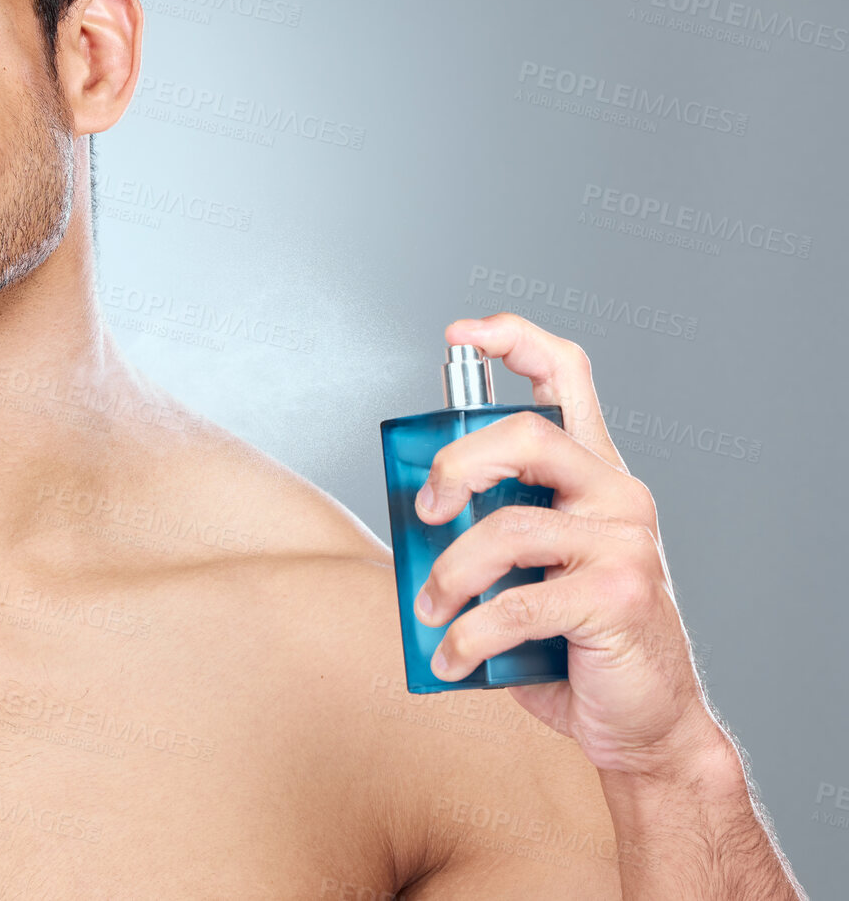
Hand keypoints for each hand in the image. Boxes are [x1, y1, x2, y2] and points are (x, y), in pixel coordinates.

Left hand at [412, 312, 727, 778]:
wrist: (643, 721)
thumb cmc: (572, 641)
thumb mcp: (526, 569)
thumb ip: (487, 526)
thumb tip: (413, 516)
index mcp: (594, 474)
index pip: (566, 375)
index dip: (514, 341)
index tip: (461, 335)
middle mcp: (616, 494)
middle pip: (526, 435)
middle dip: (457, 465)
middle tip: (427, 511)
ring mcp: (623, 542)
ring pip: (508, 527)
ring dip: (449, 573)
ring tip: (429, 610)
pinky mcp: (617, 596)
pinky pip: (516, 603)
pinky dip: (468, 634)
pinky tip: (452, 657)